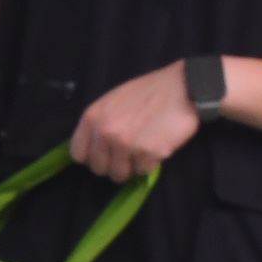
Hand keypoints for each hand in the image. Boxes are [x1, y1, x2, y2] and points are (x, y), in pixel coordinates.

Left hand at [70, 63, 201, 180]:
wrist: (183, 87)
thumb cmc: (147, 92)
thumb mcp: (112, 101)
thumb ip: (99, 123)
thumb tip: (92, 149)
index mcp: (92, 118)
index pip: (78, 154)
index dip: (91, 158)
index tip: (103, 155)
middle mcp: (105, 132)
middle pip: (99, 168)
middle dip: (112, 165)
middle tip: (127, 155)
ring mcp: (127, 144)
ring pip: (120, 174)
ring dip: (132, 166)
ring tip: (143, 150)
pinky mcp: (149, 153)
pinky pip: (143, 171)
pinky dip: (151, 163)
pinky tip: (158, 146)